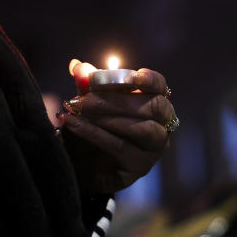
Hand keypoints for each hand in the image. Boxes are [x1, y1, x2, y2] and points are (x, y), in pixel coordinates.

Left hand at [59, 61, 175, 193]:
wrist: (85, 170)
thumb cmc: (94, 132)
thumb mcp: (90, 106)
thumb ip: (88, 87)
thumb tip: (77, 66)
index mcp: (156, 105)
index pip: (161, 88)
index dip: (151, 80)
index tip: (134, 75)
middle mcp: (163, 126)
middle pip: (154, 107)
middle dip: (119, 98)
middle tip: (85, 96)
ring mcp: (154, 148)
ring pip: (143, 128)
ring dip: (109, 116)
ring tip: (80, 108)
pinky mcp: (140, 166)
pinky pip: (121, 146)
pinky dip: (95, 132)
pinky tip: (73, 123)